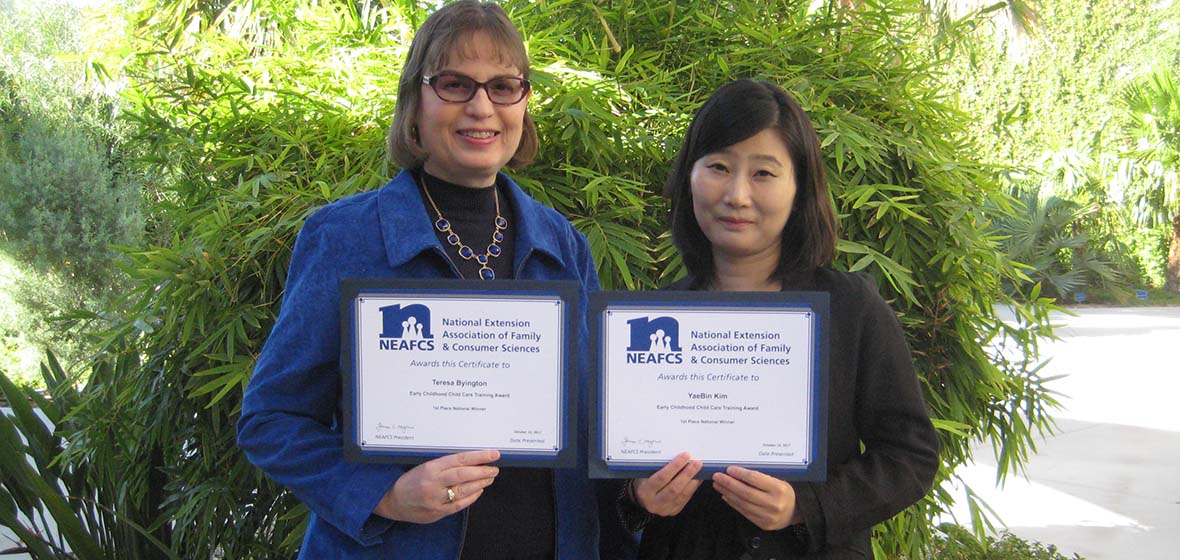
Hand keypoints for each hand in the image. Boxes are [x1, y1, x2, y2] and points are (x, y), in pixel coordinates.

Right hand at [373, 449, 499, 523]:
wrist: (392, 500)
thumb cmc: (409, 480)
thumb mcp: (424, 466)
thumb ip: (444, 464)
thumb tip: (469, 460)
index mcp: (431, 467)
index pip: (460, 459)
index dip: (479, 457)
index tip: (493, 454)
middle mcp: (433, 483)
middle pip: (464, 474)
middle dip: (483, 471)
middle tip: (495, 468)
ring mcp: (435, 499)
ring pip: (464, 490)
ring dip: (480, 483)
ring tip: (490, 478)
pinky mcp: (436, 512)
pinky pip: (459, 504)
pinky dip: (471, 497)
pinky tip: (478, 491)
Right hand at [632, 452, 702, 515]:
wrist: (642, 498)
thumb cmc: (644, 480)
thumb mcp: (645, 473)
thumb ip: (658, 467)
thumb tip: (679, 457)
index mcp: (644, 491)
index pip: (662, 478)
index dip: (675, 466)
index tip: (685, 455)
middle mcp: (654, 502)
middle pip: (674, 488)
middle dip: (687, 474)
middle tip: (696, 462)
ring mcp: (664, 509)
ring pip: (682, 495)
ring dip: (693, 480)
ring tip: (699, 468)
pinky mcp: (673, 511)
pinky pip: (686, 499)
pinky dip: (693, 487)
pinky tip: (697, 478)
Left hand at [712, 465, 800, 530]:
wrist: (796, 511)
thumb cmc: (785, 491)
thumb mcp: (779, 479)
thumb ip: (761, 476)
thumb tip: (738, 469)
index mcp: (779, 488)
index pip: (754, 479)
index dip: (739, 473)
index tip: (728, 469)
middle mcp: (774, 503)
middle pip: (745, 492)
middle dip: (729, 483)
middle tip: (717, 476)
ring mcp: (768, 516)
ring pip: (742, 503)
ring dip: (727, 493)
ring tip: (718, 485)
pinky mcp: (763, 524)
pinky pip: (744, 512)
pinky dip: (733, 503)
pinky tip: (726, 495)